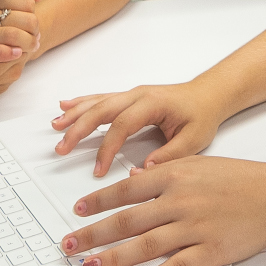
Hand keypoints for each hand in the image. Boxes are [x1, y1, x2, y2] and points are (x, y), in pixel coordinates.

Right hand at [50, 81, 228, 176]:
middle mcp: (138, 95)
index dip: (107, 148)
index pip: (122, 126)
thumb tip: (142, 171)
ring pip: (97, 102)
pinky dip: (82, 102)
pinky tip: (65, 105)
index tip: (99, 169)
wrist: (210, 94)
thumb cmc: (202, 115)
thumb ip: (169, 156)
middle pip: (102, 110)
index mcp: (153, 103)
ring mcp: (132, 94)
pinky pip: (101, 98)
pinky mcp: (129, 97)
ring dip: (75, 114)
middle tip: (61, 147)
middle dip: (78, 129)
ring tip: (55, 126)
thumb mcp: (194, 140)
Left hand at [61, 156, 265, 265]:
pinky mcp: (211, 251)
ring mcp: (195, 227)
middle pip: (126, 220)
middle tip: (68, 246)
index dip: (97, 202)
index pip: (125, 190)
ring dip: (113, 258)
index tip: (77, 212)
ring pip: (144, 246)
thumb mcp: (197, 164)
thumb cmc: (239, 180)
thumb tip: (129, 183)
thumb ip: (164, 173)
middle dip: (92, 235)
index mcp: (175, 175)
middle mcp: (181, 200)